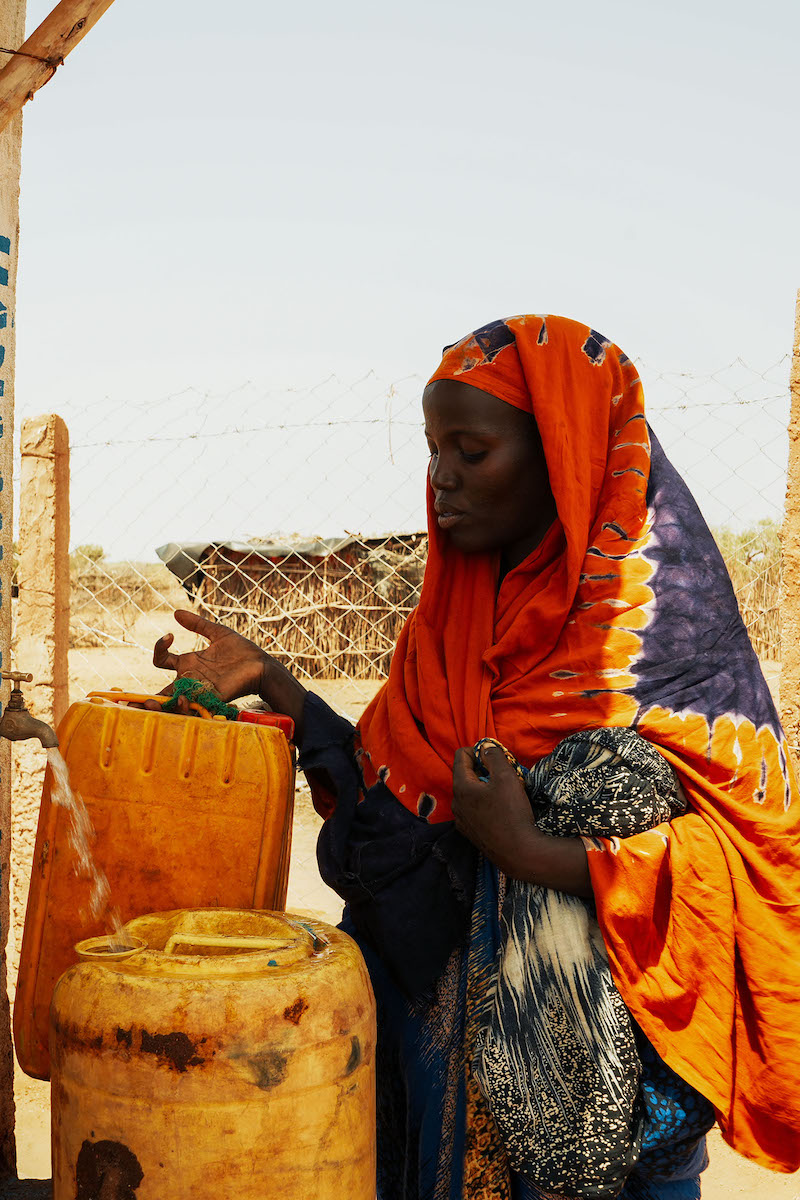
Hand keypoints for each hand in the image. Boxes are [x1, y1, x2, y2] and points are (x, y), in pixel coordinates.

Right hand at [153, 610, 269, 700]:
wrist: (261, 665)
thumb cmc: (241, 651)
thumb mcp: (217, 633)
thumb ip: (197, 624)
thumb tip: (175, 612)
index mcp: (188, 663)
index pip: (162, 660)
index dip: (159, 648)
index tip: (169, 636)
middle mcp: (190, 679)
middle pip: (160, 691)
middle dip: (142, 699)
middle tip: (130, 701)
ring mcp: (199, 690)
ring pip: (172, 703)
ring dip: (160, 705)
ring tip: (151, 703)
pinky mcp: (210, 699)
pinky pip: (192, 708)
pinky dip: (182, 707)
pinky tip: (179, 700)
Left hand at [452, 742, 537, 874]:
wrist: (518, 853)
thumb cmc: (512, 812)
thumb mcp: (506, 776)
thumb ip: (494, 756)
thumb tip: (485, 747)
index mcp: (461, 787)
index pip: (460, 756)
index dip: (478, 750)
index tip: (496, 757)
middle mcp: (455, 803)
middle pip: (465, 775)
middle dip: (483, 769)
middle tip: (504, 774)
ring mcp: (461, 820)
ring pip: (470, 794)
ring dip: (485, 788)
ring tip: (505, 793)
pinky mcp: (470, 834)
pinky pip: (474, 810)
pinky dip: (484, 804)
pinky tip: (501, 811)